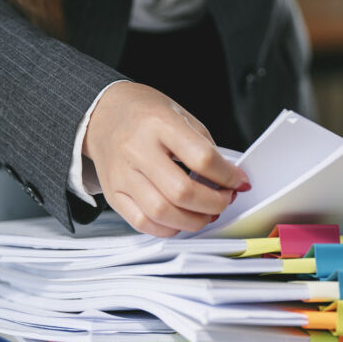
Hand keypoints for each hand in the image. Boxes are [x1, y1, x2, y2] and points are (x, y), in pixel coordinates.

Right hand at [83, 82, 249, 235]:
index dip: (228, 176)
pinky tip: (182, 219)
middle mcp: (137, 150)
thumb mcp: (182, 116)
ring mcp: (122, 174)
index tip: (240, 181)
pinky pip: (142, 223)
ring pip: (162, 213)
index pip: (202, 158)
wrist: (102, 113)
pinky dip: (168, 228)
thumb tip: (228, 178)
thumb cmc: (145, 113)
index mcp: (160, 125)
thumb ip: (205, 147)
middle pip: (182, 192)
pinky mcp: (113, 193)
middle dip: (214, 203)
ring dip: (194, 220)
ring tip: (207, 213)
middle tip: (225, 199)